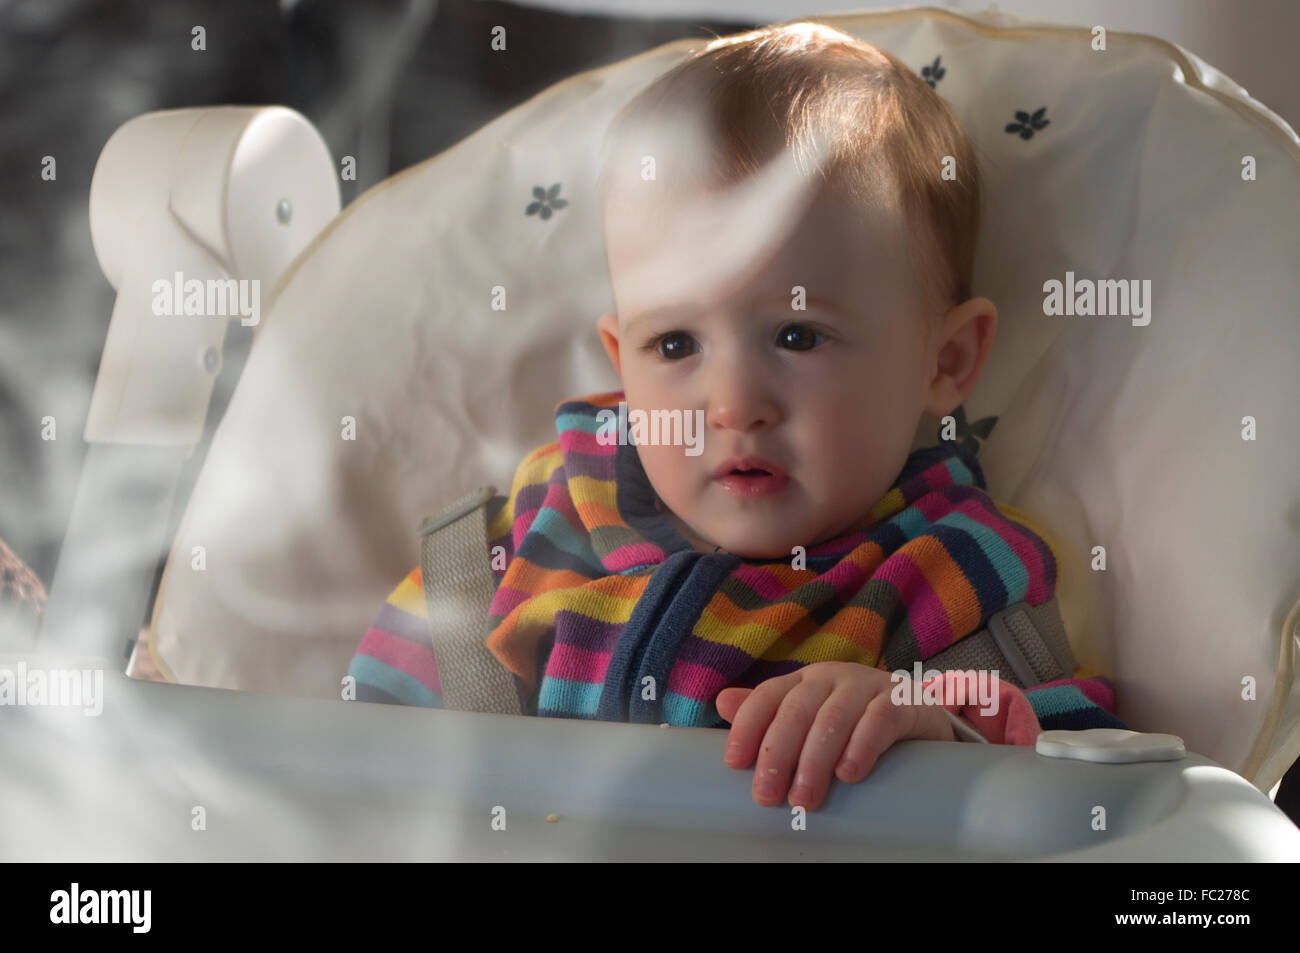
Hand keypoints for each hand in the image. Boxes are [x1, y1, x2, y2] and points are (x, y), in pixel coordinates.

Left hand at [716, 661, 955, 810]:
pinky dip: (862, 746)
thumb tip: (721, 701)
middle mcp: (832, 677)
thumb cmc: (855, 721)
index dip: (748, 726)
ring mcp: (868, 685)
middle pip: (797, 709)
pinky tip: (850, 773)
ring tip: (805, 799)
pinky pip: (880, 720)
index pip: (768, 696)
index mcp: (805, 681)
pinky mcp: (903, 701)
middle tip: (766, 796)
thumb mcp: (812, 716)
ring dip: (815, 760)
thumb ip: (770, 712)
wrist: (921, 713)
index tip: (733, 762)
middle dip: (778, 753)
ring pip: (834, 718)